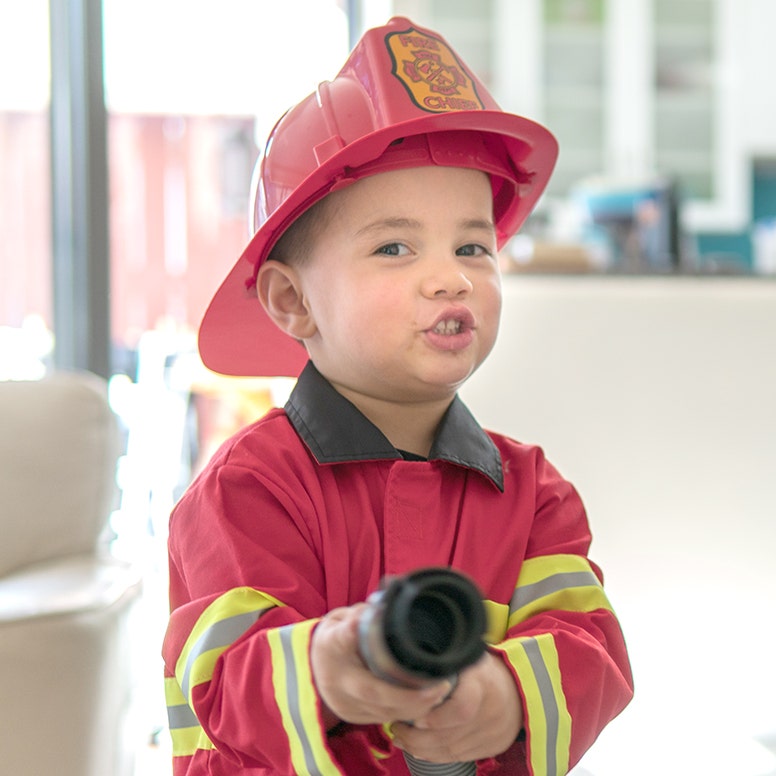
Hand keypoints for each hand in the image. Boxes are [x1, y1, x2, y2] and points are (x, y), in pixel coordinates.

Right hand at [310, 605, 451, 727]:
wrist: (312, 665)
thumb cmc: (335, 636)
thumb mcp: (342, 618)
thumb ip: (363, 613)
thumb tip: (391, 595)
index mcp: (331, 645)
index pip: (344, 641)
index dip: (356, 635)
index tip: (370, 629)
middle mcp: (335, 678)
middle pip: (372, 692)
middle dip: (409, 695)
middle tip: (439, 687)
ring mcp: (342, 702)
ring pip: (381, 711)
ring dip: (414, 706)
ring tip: (440, 693)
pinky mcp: (351, 716)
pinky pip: (381, 718)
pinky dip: (405, 712)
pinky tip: (425, 703)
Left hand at [391, 651, 522, 762]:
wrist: (519, 688)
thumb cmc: (482, 670)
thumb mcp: (467, 657)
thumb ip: (445, 663)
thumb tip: (409, 664)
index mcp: (483, 683)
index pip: (462, 708)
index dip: (437, 718)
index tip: (415, 717)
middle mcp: (492, 711)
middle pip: (451, 735)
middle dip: (417, 737)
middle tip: (395, 727)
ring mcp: (494, 732)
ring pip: (452, 750)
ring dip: (421, 748)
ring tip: (401, 738)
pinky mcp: (492, 747)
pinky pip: (459, 757)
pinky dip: (436, 755)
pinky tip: (418, 748)